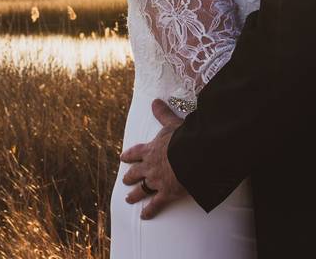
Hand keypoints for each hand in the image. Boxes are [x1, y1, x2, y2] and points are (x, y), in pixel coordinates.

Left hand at [119, 99, 189, 218]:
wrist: (192, 155)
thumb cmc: (183, 138)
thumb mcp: (172, 123)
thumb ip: (163, 114)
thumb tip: (155, 100)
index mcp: (151, 149)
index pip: (136, 152)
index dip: (129, 155)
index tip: (122, 157)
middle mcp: (150, 166)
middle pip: (136, 172)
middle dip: (129, 176)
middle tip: (124, 180)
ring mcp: (156, 181)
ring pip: (141, 189)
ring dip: (135, 195)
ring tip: (129, 199)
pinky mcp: (166, 193)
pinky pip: (155, 204)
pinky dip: (149, 211)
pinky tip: (144, 216)